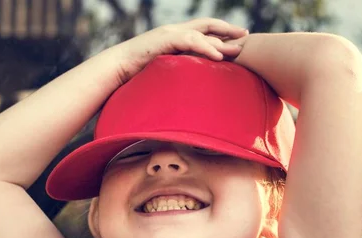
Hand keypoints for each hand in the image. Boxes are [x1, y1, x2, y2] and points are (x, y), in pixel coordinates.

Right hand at [109, 18, 248, 83]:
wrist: (116, 68)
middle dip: (227, 29)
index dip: (220, 32)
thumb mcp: (160, 71)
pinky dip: (206, 47)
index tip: (237, 38)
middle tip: (245, 35)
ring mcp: (169, 33)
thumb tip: (186, 87)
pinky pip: (190, 41)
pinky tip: (218, 56)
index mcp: (174, 36)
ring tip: (238, 49)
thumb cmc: (134, 74)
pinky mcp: (164, 40)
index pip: (201, 30)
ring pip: (201, 33)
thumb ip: (175, 72)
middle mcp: (174, 31)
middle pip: (207, 25)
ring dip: (221, 41)